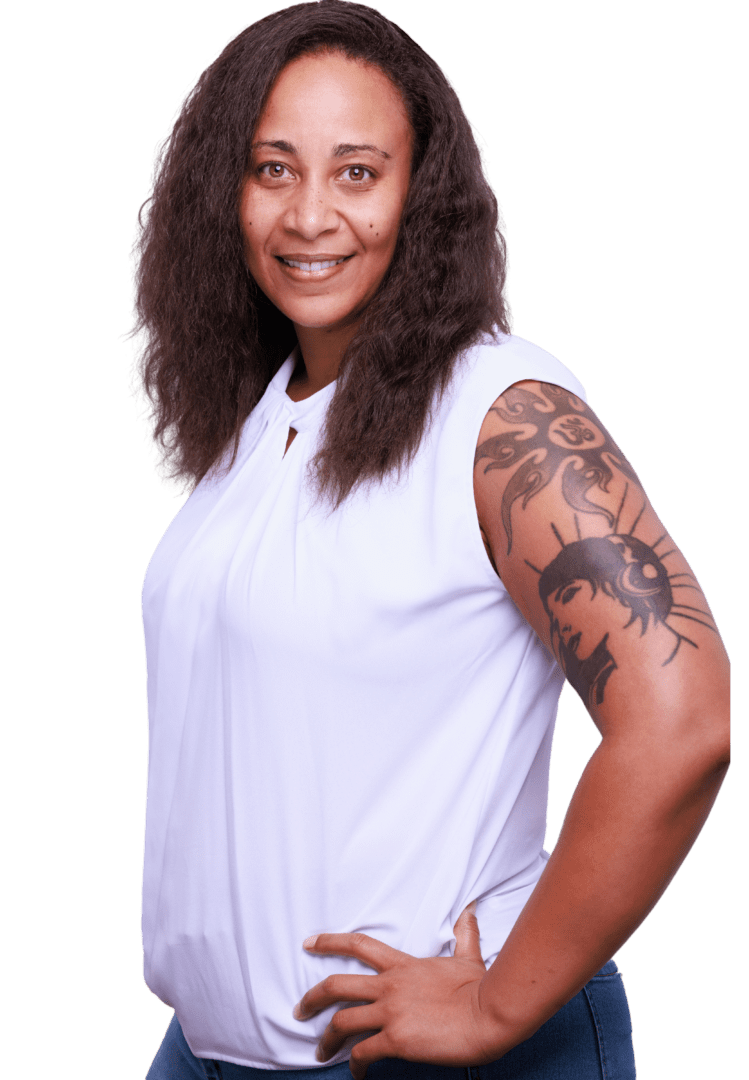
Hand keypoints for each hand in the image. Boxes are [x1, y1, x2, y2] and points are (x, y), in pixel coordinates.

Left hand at [293, 904, 502, 1079]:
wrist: (489, 1014)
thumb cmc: (481, 988)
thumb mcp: (468, 955)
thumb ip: (463, 932)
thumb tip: (470, 909)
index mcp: (403, 965)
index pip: (359, 945)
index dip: (329, 941)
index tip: (309, 943)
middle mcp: (390, 986)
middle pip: (336, 985)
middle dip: (312, 998)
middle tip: (300, 1010)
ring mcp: (391, 1012)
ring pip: (342, 1022)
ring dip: (326, 1039)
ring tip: (321, 1052)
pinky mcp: (396, 1039)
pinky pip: (363, 1053)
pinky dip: (354, 1066)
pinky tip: (357, 1074)